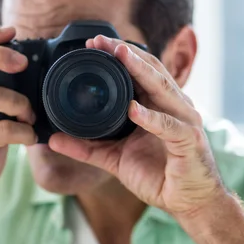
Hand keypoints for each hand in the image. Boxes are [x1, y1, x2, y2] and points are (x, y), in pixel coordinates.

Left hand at [48, 35, 224, 216]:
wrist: (190, 203)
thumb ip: (87, 148)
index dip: (119, 55)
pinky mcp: (189, 141)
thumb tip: (53, 139)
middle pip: (151, 70)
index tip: (93, 44)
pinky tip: (133, 110)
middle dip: (125, 53)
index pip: (140, 71)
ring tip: (120, 56)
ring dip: (140, 70)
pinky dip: (150, 117)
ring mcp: (184, 121)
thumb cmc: (160, 176)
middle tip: (100, 40)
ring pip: (162, 88)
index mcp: (159, 105)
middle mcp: (174, 106)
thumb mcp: (116, 159)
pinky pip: (168, 126)